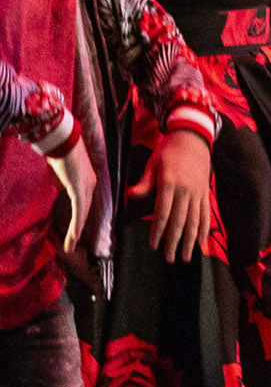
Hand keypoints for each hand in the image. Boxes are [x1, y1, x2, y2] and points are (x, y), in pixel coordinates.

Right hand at [45, 142, 98, 288]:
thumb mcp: (63, 169)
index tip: (89, 236)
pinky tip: (75, 236)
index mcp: (89, 182)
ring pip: (84, 215)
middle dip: (87, 232)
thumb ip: (65, 181)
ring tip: (73, 248)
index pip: (90, 207)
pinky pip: (80, 210)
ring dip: (78, 233)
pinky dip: (77, 225)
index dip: (87, 222)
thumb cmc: (61, 150)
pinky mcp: (80, 187)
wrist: (63, 136)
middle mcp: (91, 186)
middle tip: (87, 249)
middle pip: (90, 213)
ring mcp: (87, 186)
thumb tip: (61, 188)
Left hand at [130, 129, 215, 262]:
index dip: (158, 231)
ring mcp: (198, 193)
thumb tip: (131, 196)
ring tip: (186, 256)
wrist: (193, 139)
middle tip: (170, 259)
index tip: (154, 245)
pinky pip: (205, 214)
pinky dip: (203, 229)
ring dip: (190, 241)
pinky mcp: (205, 193)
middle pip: (179, 222)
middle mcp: (186, 191)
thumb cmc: (168, 150)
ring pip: (194, 221)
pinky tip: (201, 242)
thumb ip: (144, 182)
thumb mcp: (153, 163)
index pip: (163, 213)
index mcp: (170, 184)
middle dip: (174, 242)